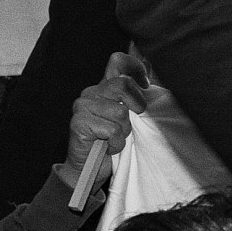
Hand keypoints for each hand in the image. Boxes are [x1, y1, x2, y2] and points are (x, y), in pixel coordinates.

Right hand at [59, 52, 147, 188]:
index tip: (146, 85)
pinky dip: (115, 143)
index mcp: (104, 88)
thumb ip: (136, 100)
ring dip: (123, 132)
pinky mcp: (79, 122)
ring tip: (114, 139)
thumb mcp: (129, 118)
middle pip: (123, 85)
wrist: (88, 169)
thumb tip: (152, 84)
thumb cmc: (111, 142)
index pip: (117, 62)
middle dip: (136, 107)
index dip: (135, 67)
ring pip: (120, 113)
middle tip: (131, 124)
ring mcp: (82, 106)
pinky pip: (111, 130)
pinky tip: (107, 147)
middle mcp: (92, 92)